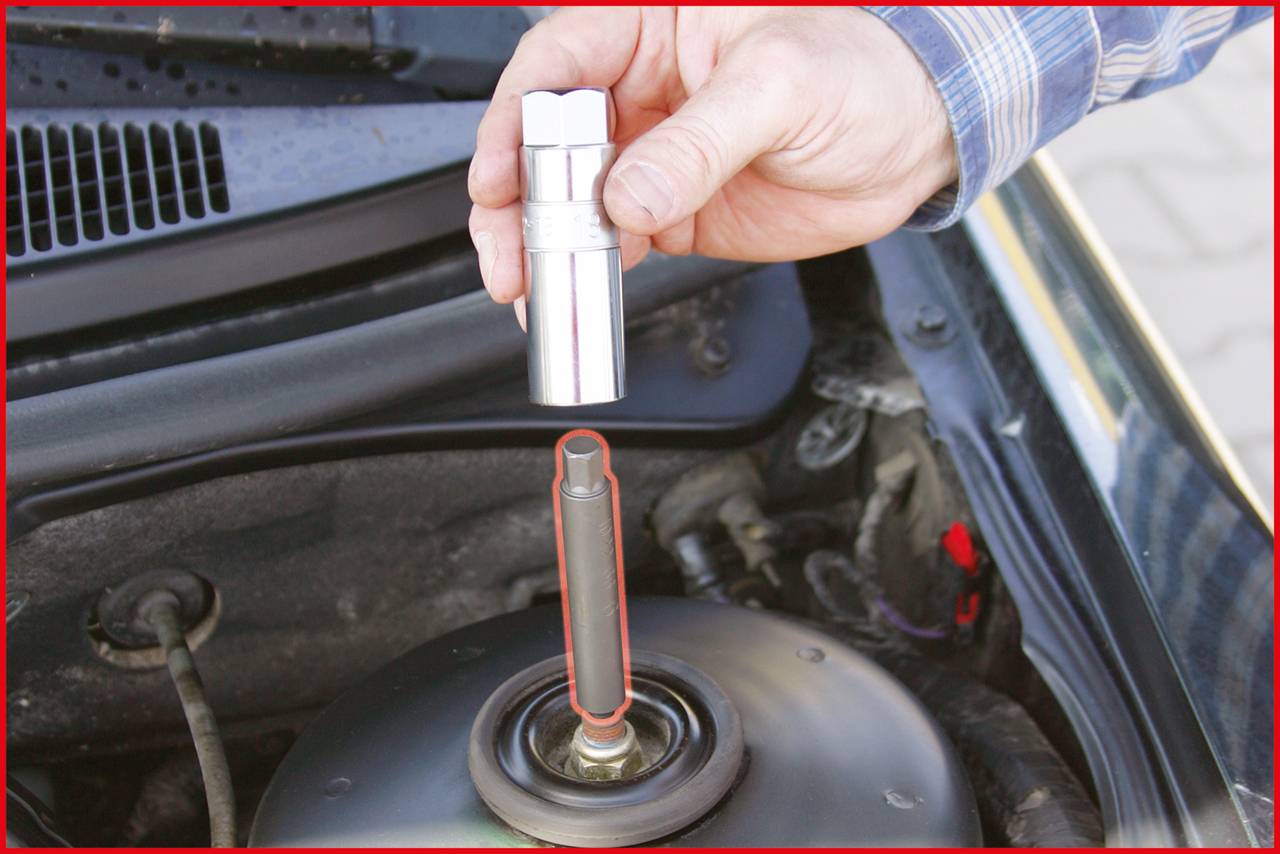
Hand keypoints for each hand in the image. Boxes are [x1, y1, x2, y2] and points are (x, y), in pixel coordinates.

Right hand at [468, 7, 956, 327]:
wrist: (916, 138)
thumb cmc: (864, 70)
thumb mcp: (780, 86)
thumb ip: (700, 143)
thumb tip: (630, 197)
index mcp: (651, 28)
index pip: (556, 66)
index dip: (515, 121)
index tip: (500, 177)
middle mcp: (641, 91)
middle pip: (545, 142)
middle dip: (514, 200)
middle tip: (506, 254)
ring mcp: (654, 157)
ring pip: (570, 200)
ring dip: (543, 246)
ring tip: (527, 286)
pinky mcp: (675, 212)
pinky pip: (615, 242)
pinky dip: (590, 270)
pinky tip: (573, 291)